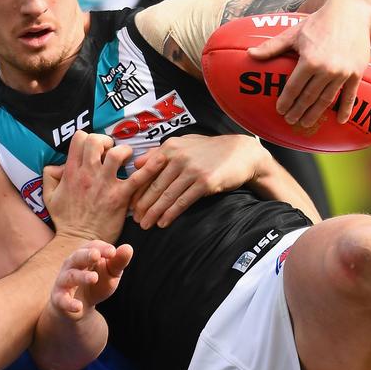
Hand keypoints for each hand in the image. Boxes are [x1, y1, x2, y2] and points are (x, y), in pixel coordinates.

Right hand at [43, 131, 164, 241]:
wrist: (78, 241)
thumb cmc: (66, 220)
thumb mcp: (49, 196)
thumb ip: (50, 176)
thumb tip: (58, 165)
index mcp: (71, 172)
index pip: (79, 138)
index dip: (88, 138)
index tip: (95, 149)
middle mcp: (88, 174)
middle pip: (97, 140)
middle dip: (105, 141)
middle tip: (110, 151)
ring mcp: (104, 185)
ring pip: (116, 153)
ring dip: (124, 151)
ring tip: (126, 158)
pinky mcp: (120, 197)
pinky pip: (137, 178)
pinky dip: (150, 168)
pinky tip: (160, 162)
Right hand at [50, 241, 132, 319]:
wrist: (79, 307)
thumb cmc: (97, 284)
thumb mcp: (111, 273)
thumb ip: (118, 262)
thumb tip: (128, 247)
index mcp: (84, 255)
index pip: (92, 247)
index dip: (102, 248)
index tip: (113, 252)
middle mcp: (71, 265)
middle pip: (77, 257)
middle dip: (86, 255)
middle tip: (96, 255)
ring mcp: (63, 281)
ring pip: (71, 276)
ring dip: (81, 277)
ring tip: (94, 278)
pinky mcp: (59, 298)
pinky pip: (62, 300)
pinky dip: (69, 303)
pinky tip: (78, 306)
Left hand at [130, 133, 266, 228]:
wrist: (240, 153)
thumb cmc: (210, 150)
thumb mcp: (184, 144)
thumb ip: (160, 152)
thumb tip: (137, 163)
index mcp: (170, 147)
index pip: (147, 172)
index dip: (137, 190)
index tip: (130, 204)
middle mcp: (178, 157)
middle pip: (155, 185)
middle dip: (143, 205)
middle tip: (135, 220)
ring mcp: (191, 170)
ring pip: (167, 195)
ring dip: (154, 212)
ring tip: (146, 225)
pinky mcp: (204, 182)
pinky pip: (183, 201)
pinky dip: (171, 213)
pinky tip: (163, 222)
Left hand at [247, 0, 370, 127]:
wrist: (349, 12)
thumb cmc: (317, 23)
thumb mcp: (293, 34)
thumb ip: (272, 47)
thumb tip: (250, 54)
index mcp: (309, 60)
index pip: (293, 88)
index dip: (286, 101)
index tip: (280, 110)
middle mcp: (327, 69)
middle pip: (309, 97)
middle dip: (298, 111)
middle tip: (290, 120)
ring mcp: (343, 72)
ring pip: (326, 100)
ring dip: (315, 114)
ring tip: (306, 123)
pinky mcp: (356, 73)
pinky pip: (350, 96)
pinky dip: (345, 109)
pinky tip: (339, 121)